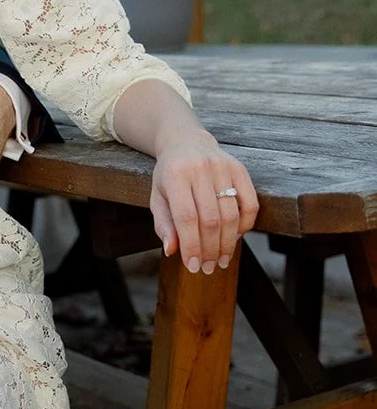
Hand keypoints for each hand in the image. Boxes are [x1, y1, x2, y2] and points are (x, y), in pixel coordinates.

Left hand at [150, 133, 258, 274]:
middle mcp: (200, 168)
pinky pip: (250, 204)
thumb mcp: (158, 197)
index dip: (191, 245)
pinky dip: (245, 225)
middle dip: (210, 249)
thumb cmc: (169, 175)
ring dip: (228, 243)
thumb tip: (172, 250)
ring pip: (231, 215)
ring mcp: (222, 167)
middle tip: (209, 267)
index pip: (186, 218)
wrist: (186, 142)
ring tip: (221, 259)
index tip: (193, 266)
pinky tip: (235, 238)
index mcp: (175, 175)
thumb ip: (164, 224)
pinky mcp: (240, 168)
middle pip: (211, 220)